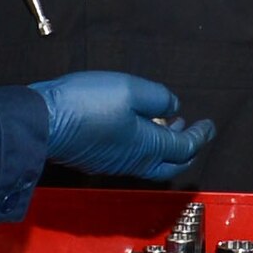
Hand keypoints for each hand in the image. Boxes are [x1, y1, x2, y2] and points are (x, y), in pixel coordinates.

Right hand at [30, 72, 215, 180]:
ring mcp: (115, 163)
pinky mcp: (98, 160)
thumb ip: (158, 98)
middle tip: (192, 131)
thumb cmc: (85, 104)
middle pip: (171, 163)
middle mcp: (135, 161)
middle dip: (186, 148)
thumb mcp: (130, 89)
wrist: (43, 122)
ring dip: (165, 146)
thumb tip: (173, 108)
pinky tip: (136, 129)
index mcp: (149, 145)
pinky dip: (145, 146)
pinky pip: (132, 159)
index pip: (185, 146)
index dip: (201, 135)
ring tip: (166, 124)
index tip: (209, 124)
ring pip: (151, 163)